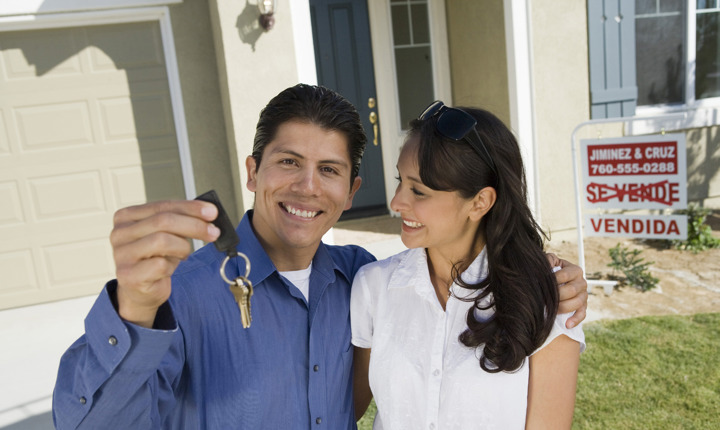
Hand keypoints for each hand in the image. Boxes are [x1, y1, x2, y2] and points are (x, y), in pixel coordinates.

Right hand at [111, 200, 219, 327]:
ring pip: (162, 240)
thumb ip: (180, 220)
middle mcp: (119, 234)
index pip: (162, 206)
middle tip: (213, 232)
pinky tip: (170, 268)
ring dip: (183, 247)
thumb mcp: (165, 234)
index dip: (189, 208)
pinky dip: (172, 266)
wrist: (140, 290)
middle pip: (163, 221)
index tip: (212, 211)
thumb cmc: (154, 259)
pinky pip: (160, 265)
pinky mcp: (128, 276)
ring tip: (184, 254)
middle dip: (194, 225)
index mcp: (126, 217)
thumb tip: (208, 212)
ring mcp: (121, 255)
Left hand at [547, 253, 587, 328]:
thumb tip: (546, 265)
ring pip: (577, 303)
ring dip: (562, 307)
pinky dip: (575, 320)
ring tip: (550, 310)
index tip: (543, 284)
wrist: (554, 283)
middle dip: (556, 296)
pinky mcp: (583, 307)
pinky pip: (582, 314)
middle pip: (571, 290)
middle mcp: (582, 282)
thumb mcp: (549, 262)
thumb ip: (548, 260)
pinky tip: (567, 324)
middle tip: (544, 299)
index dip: (554, 279)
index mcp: (575, 270)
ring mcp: (584, 295)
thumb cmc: (550, 271)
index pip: (565, 275)